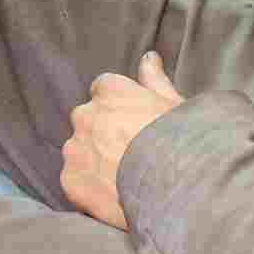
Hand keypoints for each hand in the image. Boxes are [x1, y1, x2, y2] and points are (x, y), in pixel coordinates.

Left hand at [61, 51, 184, 230]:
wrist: (177, 190)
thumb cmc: (182, 142)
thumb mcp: (176, 105)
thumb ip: (155, 80)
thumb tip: (149, 57)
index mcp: (111, 91)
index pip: (104, 89)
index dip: (119, 107)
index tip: (134, 123)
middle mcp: (87, 115)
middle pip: (88, 119)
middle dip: (103, 132)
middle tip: (130, 153)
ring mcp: (75, 148)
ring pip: (78, 150)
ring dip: (93, 160)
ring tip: (123, 179)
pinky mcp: (70, 180)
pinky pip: (74, 180)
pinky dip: (89, 187)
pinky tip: (114, 196)